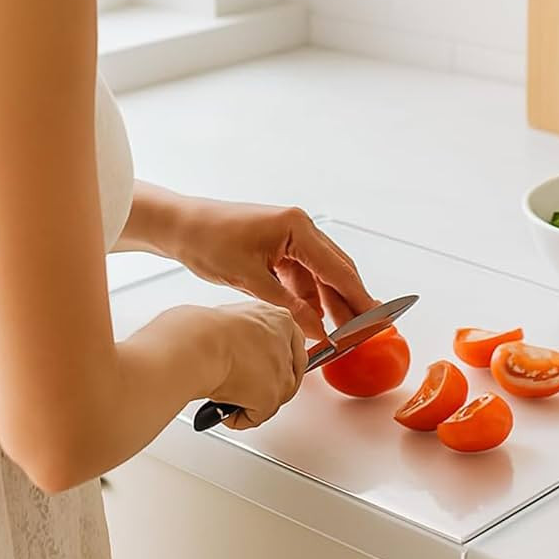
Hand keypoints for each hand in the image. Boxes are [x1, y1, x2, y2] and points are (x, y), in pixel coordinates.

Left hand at [173, 201, 377, 340]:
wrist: (181, 226)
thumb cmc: (209, 240)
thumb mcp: (250, 279)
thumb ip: (289, 305)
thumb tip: (318, 330)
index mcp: (297, 228)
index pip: (337, 270)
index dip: (359, 298)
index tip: (378, 318)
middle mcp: (300, 228)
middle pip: (335, 271)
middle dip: (351, 303)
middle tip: (367, 330)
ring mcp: (290, 237)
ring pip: (320, 276)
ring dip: (329, 303)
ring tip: (342, 332)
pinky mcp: (278, 247)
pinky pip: (302, 275)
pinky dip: (308, 297)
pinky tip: (314, 319)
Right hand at [192, 302, 307, 429]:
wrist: (196, 344)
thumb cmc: (201, 331)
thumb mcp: (230, 321)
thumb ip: (245, 335)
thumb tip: (236, 350)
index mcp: (278, 318)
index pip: (290, 343)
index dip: (274, 360)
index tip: (263, 368)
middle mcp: (285, 344)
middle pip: (287, 372)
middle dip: (264, 384)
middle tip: (242, 388)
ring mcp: (281, 371)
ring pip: (273, 396)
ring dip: (250, 401)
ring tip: (226, 395)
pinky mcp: (271, 396)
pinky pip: (257, 416)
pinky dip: (239, 417)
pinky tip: (223, 405)